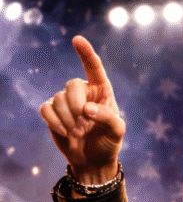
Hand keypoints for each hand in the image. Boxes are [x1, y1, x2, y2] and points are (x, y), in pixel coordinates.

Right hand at [39, 35, 125, 183]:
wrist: (93, 161)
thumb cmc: (108, 143)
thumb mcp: (117, 132)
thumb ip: (107, 118)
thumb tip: (86, 109)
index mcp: (101, 91)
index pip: (94, 67)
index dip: (86, 53)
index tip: (77, 40)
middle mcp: (83, 92)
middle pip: (72, 85)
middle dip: (76, 106)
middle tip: (83, 126)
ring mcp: (66, 101)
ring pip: (58, 99)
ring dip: (68, 120)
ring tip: (78, 133)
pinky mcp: (52, 112)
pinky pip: (46, 108)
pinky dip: (54, 122)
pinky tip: (65, 133)